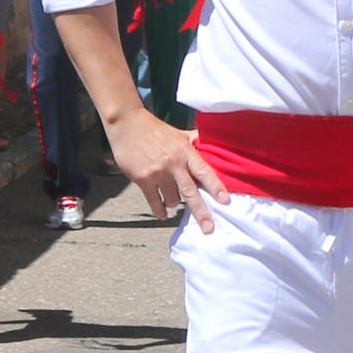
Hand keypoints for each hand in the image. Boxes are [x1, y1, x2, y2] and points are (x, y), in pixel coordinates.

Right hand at [107, 105, 224, 231]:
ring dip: (175, 203)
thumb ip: (194, 142)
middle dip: (201, 212)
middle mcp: (173, 163)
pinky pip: (155, 202)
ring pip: (173, 199)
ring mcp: (157, 173)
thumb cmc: (154, 129)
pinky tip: (163, 213)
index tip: (225, 201)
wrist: (127, 124)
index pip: (204, 171)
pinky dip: (160, 210)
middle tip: (209, 228)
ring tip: (173, 198)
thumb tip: (211, 144)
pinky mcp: (142, 179)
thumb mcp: (178, 133)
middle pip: (190, 192)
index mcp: (185, 151)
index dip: (216, 187)